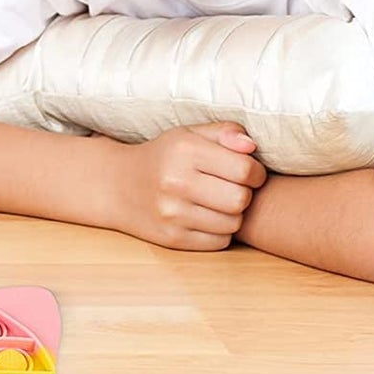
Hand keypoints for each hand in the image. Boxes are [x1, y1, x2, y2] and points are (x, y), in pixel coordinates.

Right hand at [111, 122, 268, 250]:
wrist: (118, 185)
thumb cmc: (163, 157)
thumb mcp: (188, 134)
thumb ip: (224, 132)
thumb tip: (252, 146)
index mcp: (183, 150)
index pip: (245, 169)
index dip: (254, 171)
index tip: (245, 171)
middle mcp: (175, 181)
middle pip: (241, 199)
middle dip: (243, 193)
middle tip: (229, 187)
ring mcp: (172, 213)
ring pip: (233, 223)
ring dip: (232, 214)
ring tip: (215, 201)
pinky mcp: (172, 238)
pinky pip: (219, 241)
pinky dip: (219, 231)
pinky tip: (204, 216)